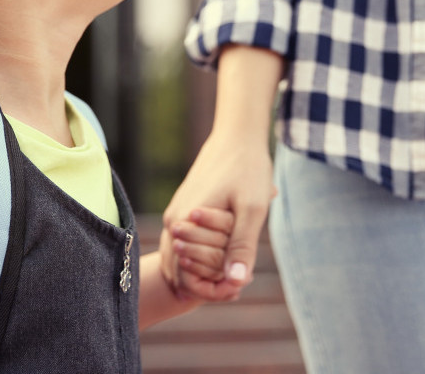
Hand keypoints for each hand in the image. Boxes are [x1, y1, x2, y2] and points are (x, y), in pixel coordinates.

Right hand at [160, 135, 275, 300]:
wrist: (237, 136)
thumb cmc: (247, 170)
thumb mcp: (252, 209)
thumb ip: (241, 246)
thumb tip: (235, 281)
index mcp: (183, 223)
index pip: (187, 275)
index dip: (215, 287)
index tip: (240, 285)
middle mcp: (172, 221)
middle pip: (180, 270)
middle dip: (208, 282)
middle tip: (236, 288)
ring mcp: (174, 215)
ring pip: (181, 258)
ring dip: (203, 271)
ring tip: (229, 279)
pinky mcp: (181, 210)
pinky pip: (183, 245)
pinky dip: (199, 257)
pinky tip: (221, 260)